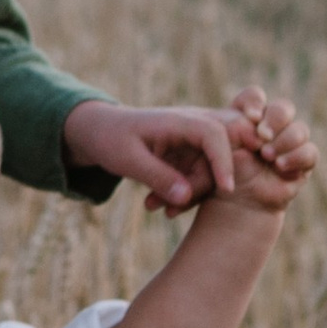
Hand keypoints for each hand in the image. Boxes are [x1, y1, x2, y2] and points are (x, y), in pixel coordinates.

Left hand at [65, 91, 291, 213]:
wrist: (99, 132)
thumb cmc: (111, 139)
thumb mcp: (128, 159)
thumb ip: (157, 176)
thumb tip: (185, 197)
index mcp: (180, 119)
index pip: (215, 134)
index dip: (225, 161)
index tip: (226, 190)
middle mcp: (194, 128)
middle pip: (223, 153)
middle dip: (209, 183)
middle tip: (175, 207)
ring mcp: (194, 144)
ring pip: (211, 172)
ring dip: (191, 195)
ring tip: (155, 208)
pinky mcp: (191, 158)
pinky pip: (199, 179)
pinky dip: (184, 196)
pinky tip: (157, 206)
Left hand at [216, 95, 317, 212]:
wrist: (234, 204)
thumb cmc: (219, 177)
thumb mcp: (216, 153)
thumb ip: (227, 136)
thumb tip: (252, 133)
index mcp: (249, 117)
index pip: (255, 96)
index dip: (255, 102)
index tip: (250, 116)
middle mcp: (273, 127)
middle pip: (284, 108)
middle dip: (275, 119)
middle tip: (262, 135)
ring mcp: (290, 144)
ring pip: (300, 129)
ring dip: (284, 140)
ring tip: (267, 155)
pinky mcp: (303, 163)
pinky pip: (310, 153)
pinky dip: (296, 157)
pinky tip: (280, 166)